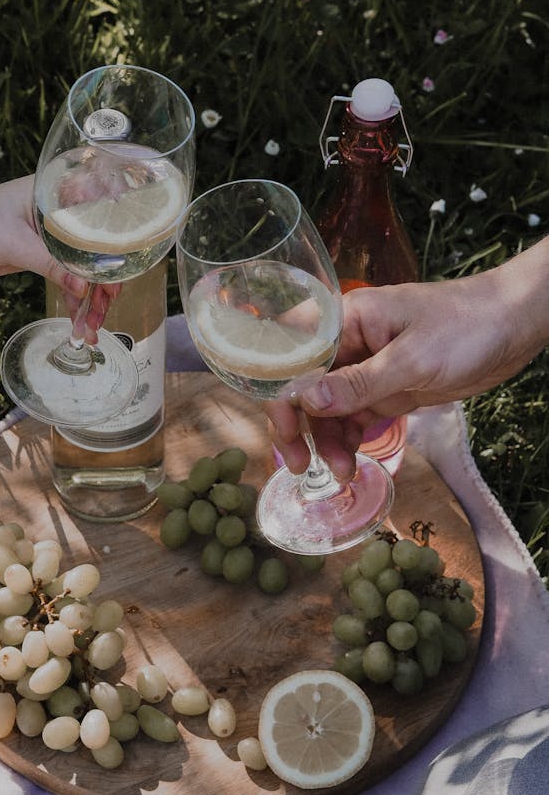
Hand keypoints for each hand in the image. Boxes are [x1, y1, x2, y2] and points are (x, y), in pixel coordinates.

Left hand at [0, 177, 120, 342]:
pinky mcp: (41, 254)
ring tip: (91, 329)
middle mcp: (60, 213)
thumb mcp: (14, 244)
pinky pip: (67, 277)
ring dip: (89, 298)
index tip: (120, 278)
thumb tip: (84, 288)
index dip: (117, 249)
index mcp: (57, 195)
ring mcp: (52, 235)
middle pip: (97, 250)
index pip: (101, 219)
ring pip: (83, 268)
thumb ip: (51, 265)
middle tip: (103, 313)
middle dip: (103, 284)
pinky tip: (78, 320)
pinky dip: (73, 299)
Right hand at [268, 237, 548, 475]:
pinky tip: (350, 463)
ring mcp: (365, 367)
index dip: (279, 390)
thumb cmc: (467, 327)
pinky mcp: (386, 388)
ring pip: (327, 409)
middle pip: (303, 386)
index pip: (292, 354)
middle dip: (298, 427)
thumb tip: (305, 401)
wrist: (515, 326)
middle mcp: (347, 343)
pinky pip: (353, 417)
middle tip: (300, 466)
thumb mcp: (413, 359)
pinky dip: (348, 440)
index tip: (284, 430)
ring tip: (341, 474)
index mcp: (345, 320)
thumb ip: (358, 382)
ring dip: (327, 441)